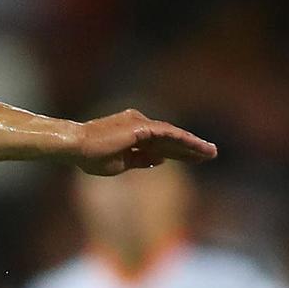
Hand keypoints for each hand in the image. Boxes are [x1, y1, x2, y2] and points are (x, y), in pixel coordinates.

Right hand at [74, 109, 217, 175]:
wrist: (77, 146)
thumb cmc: (91, 156)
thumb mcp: (121, 163)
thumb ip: (141, 160)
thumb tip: (160, 159)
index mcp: (134, 134)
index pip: (162, 144)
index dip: (179, 153)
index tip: (194, 160)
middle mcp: (140, 124)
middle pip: (171, 138)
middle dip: (192, 148)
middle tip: (212, 154)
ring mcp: (142, 124)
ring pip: (173, 135)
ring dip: (193, 144)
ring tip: (211, 152)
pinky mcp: (142, 127)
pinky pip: (168, 135)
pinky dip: (184, 141)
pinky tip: (197, 147)